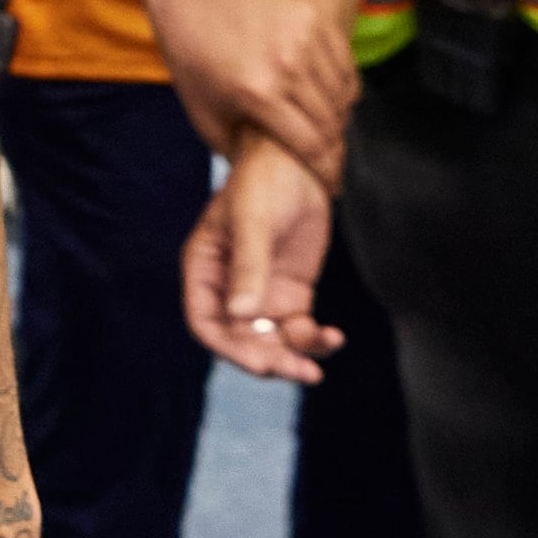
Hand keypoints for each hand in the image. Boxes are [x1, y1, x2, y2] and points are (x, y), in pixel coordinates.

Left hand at [145, 0, 353, 178]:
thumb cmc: (193, 59)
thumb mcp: (203, 113)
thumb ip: (235, 151)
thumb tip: (260, 181)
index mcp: (258, 94)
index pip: (311, 145)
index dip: (326, 172)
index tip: (332, 187)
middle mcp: (286, 66)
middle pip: (331, 122)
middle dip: (334, 148)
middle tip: (332, 161)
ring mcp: (303, 39)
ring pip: (342, 94)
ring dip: (340, 118)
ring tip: (329, 130)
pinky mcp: (312, 18)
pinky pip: (344, 64)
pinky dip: (343, 87)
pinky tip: (332, 99)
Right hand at [184, 133, 341, 380]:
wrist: (298, 165)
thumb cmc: (263, 184)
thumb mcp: (254, 223)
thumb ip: (249, 268)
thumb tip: (242, 316)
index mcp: (204, 270)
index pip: (205, 322)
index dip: (227, 347)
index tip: (259, 362)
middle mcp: (228, 289)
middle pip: (239, 340)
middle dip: (267, 360)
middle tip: (298, 372)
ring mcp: (260, 293)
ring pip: (270, 342)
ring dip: (293, 357)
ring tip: (317, 368)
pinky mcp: (291, 294)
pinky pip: (299, 329)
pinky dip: (315, 340)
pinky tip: (333, 338)